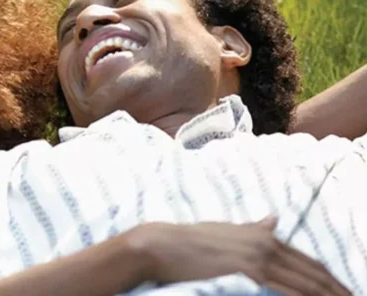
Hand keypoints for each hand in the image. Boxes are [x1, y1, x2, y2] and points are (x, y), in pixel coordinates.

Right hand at [129, 217, 350, 295]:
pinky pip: (286, 290)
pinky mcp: (247, 272)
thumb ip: (252, 229)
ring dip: (326, 295)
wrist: (162, 245)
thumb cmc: (188, 241)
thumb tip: (273, 220)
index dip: (330, 279)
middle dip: (337, 290)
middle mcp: (265, 244)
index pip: (308, 262)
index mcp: (262, 236)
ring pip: (305, 283)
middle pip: (313, 273)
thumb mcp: (226, 231)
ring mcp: (258, 258)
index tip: (345, 292)